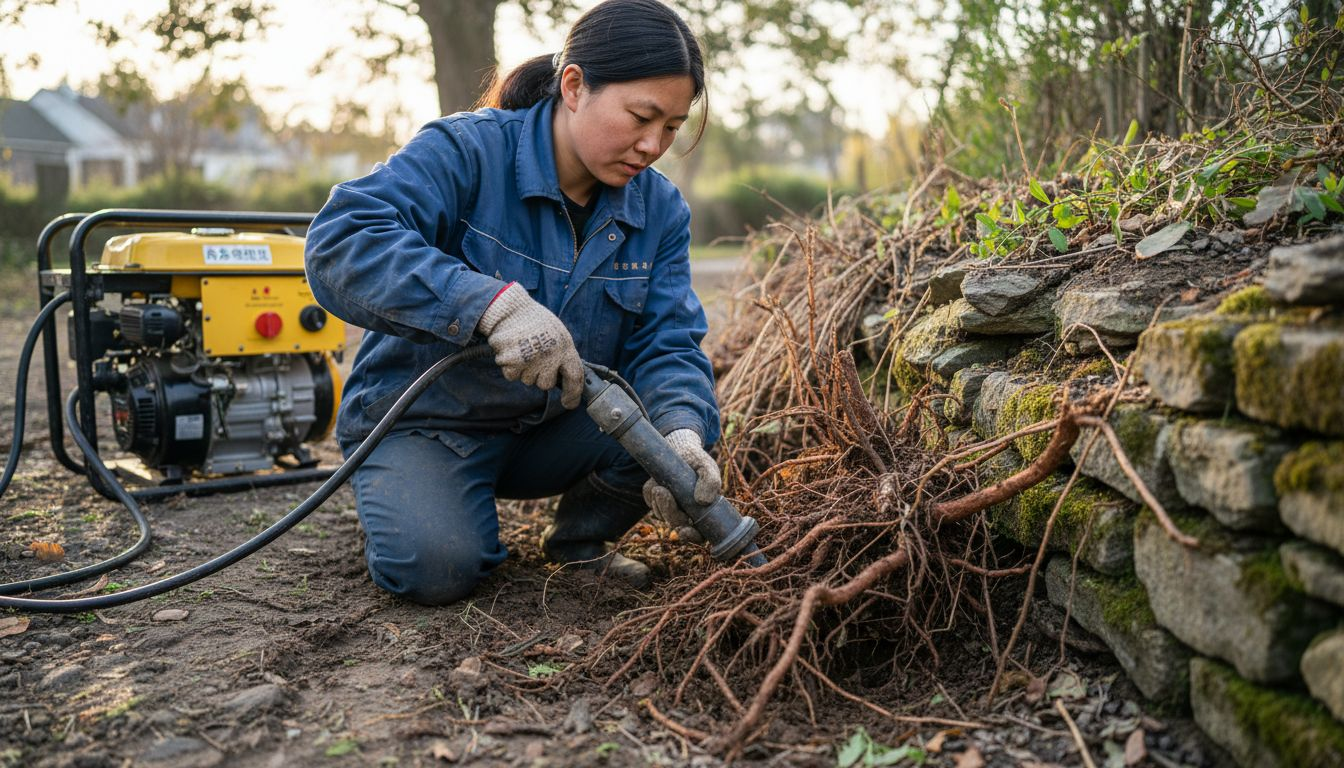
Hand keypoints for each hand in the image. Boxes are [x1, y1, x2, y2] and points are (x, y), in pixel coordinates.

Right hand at [477, 283, 583, 407]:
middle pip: (545, 384)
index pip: (574, 377)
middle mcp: (549, 357)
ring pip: (528, 380)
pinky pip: (512, 375)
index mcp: (565, 348)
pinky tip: (512, 350)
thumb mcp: (558, 333)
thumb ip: (563, 354)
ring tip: (523, 348)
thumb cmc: (535, 320)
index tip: (569, 403)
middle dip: (540, 376)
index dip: (573, 394)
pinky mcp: (511, 363)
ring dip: (524, 369)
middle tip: (535, 357)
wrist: (510, 309)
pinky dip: (510, 366)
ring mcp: (530, 361)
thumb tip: (566, 376)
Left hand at [642, 429, 720, 541]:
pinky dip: (650, 492)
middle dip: (668, 511)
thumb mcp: (707, 466)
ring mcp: (671, 508)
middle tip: (662, 492)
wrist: (680, 448)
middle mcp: (687, 513)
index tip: (682, 531)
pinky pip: (649, 501)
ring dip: (658, 501)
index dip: (691, 536)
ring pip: (660, 514)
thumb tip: (702, 501)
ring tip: (660, 483)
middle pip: (676, 524)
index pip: (699, 534)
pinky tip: (657, 481)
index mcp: (703, 512)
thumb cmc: (697, 460)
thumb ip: (710, 481)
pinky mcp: (656, 500)